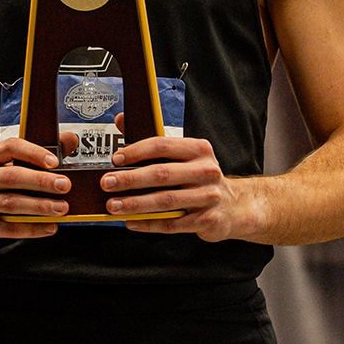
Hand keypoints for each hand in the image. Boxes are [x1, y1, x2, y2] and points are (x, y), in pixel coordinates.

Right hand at [0, 135, 75, 250]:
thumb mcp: (10, 168)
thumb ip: (39, 155)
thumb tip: (70, 139)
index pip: (10, 147)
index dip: (34, 153)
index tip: (55, 162)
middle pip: (11, 176)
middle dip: (41, 181)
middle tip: (65, 185)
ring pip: (10, 203)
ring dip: (40, 206)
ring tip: (61, 208)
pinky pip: (8, 227)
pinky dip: (32, 228)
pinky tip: (49, 227)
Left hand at [104, 114, 262, 241]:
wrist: (236, 206)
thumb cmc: (201, 178)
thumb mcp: (184, 155)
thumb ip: (152, 141)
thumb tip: (120, 120)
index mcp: (199, 150)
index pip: (163, 145)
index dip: (136, 151)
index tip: (116, 159)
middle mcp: (206, 171)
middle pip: (162, 174)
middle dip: (130, 179)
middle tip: (107, 183)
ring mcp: (209, 196)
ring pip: (166, 201)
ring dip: (135, 204)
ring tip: (114, 206)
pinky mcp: (208, 219)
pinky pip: (173, 224)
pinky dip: (149, 224)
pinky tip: (132, 222)